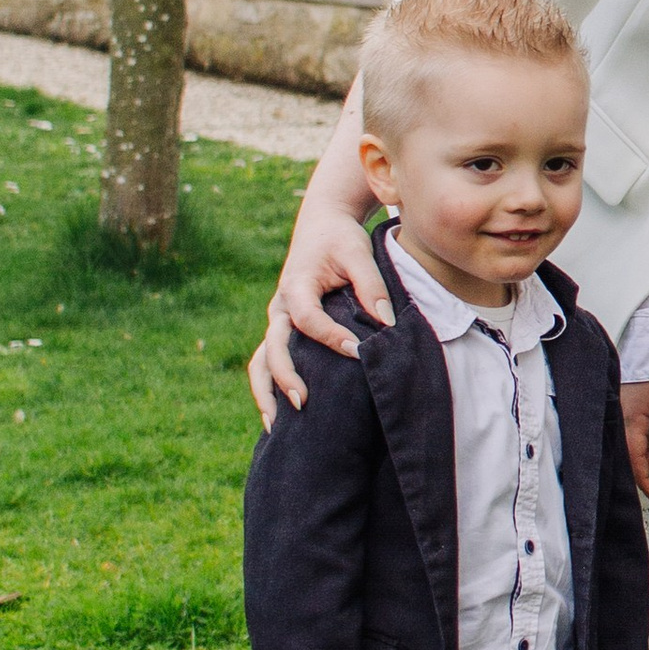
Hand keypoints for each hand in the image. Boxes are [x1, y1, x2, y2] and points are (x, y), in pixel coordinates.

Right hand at [251, 205, 393, 422]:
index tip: (357, 351)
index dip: (330, 337)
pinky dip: (270, 386)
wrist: (321, 224)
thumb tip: (387, 323)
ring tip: (275, 425)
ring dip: (265, 391)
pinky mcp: (284, 329)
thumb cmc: (341, 238)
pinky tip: (278, 416)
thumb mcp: (358, 253)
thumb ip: (371, 285)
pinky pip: (270, 360)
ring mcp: (278, 320)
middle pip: (273, 347)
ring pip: (261, 360)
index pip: (309, 319)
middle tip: (302, 403)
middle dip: (285, 376)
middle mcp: (280, 307)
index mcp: (296, 287)